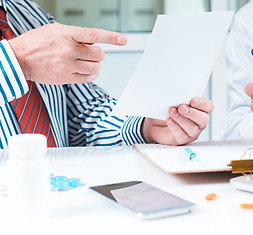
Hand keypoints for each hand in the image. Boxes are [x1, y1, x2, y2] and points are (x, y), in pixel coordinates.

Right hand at [8, 23, 126, 84]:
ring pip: (96, 67)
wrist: (19, 59)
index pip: (94, 35)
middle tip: (89, 53)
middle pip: (99, 54)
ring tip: (85, 62)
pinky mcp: (66, 78)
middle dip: (97, 54)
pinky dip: (91, 75)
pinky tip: (85, 70)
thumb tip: (93, 41)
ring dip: (95, 65)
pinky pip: (89, 78)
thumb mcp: (55, 30)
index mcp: (67, 34)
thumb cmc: (37, 43)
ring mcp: (68, 65)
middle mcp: (69, 50)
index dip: (111, 37)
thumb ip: (75, 34)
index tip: (123, 40)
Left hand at [141, 98, 213, 144]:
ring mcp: (192, 132)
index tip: (192, 101)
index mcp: (200, 110)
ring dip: (181, 119)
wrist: (157, 123)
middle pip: (203, 119)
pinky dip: (175, 127)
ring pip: (192, 128)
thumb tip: (178, 92)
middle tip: (181, 107)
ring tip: (172, 112)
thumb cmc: (167, 111)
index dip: (203, 104)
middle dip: (192, 113)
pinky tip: (169, 120)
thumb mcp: (173, 101)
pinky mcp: (183, 139)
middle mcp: (198, 122)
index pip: (209, 106)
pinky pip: (182, 135)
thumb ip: (179, 97)